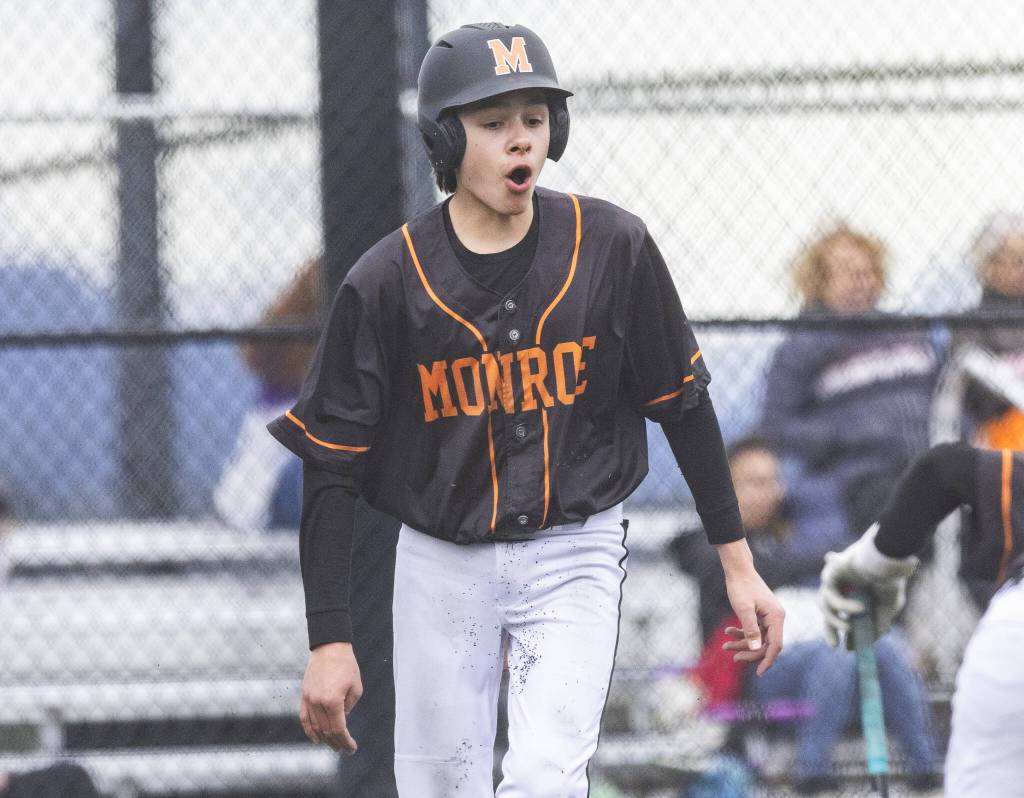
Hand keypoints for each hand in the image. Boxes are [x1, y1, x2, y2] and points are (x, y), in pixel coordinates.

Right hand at [300, 642, 361, 751]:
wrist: (330, 647)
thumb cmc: (347, 665)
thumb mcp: (356, 687)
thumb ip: (349, 706)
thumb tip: (342, 718)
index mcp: (333, 701)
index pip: (338, 729)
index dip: (345, 741)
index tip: (352, 748)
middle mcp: (318, 702)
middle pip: (326, 730)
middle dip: (336, 742)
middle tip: (345, 749)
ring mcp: (309, 699)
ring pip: (315, 726)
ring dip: (324, 739)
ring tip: (333, 746)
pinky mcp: (304, 695)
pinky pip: (304, 717)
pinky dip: (309, 730)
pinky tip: (315, 739)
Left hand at [716, 540, 784, 676]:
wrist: (738, 569)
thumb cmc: (740, 587)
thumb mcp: (743, 609)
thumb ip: (750, 630)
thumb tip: (757, 650)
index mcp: (776, 617)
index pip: (776, 645)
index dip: (767, 660)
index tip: (759, 673)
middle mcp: (776, 618)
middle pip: (766, 644)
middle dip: (750, 652)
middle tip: (733, 657)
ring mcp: (769, 617)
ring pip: (758, 638)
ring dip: (743, 643)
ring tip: (725, 646)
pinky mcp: (761, 615)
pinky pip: (754, 630)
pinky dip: (741, 633)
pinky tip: (728, 632)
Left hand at [818, 524, 918, 647]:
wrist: (888, 559)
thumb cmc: (889, 578)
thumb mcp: (889, 605)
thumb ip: (880, 622)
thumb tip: (872, 640)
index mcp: (855, 593)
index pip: (843, 614)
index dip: (844, 631)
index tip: (848, 648)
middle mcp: (842, 586)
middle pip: (828, 611)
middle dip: (830, 628)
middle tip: (835, 646)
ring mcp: (835, 579)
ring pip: (825, 605)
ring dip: (835, 621)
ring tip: (850, 628)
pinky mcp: (830, 573)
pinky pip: (830, 595)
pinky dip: (843, 606)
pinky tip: (858, 608)